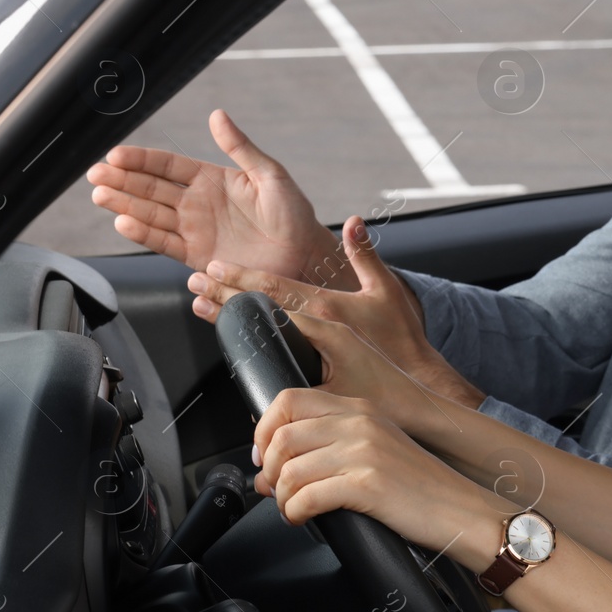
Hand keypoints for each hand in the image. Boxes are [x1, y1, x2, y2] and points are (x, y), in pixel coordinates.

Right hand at [87, 109, 347, 287]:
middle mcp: (197, 203)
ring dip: (124, 204)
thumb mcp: (270, 174)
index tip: (116, 154)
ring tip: (100, 195)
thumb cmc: (294, 213)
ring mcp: (194, 229)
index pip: (168, 165)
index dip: (141, 159)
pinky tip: (124, 222)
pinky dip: (143, 234)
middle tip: (96, 173)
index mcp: (212, 179)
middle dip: (122, 180)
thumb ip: (241, 148)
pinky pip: (164, 242)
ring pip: (150, 214)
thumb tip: (217, 115)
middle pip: (150, 188)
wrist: (304, 254)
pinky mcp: (196, 255)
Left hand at [189, 215, 485, 408]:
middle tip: (195, 283)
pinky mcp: (310, 382)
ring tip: (203, 308)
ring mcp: (310, 360)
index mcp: (329, 310)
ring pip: (259, 336)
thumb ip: (366, 255)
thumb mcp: (388, 291)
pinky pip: (272, 362)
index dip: (242, 276)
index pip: (276, 289)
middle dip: (223, 295)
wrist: (417, 389)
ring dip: (229, 322)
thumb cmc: (404, 342)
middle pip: (259, 311)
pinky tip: (235, 346)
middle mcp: (316, 334)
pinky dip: (250, 351)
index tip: (215, 267)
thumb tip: (354, 222)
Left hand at [253, 389, 499, 564]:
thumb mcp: (377, 451)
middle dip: (270, 469)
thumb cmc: (421, 487)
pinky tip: (303, 519)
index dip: (264, 429)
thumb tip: (268, 474)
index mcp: (360, 408)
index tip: (265, 456)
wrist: (462, 509)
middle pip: (282, 433)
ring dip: (281, 496)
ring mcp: (363, 451)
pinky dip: (294, 513)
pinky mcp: (366, 483)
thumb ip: (328, 450)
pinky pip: (306, 497)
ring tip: (292, 509)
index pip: (289, 399)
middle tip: (275, 490)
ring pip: (289, 468)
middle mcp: (360, 422)